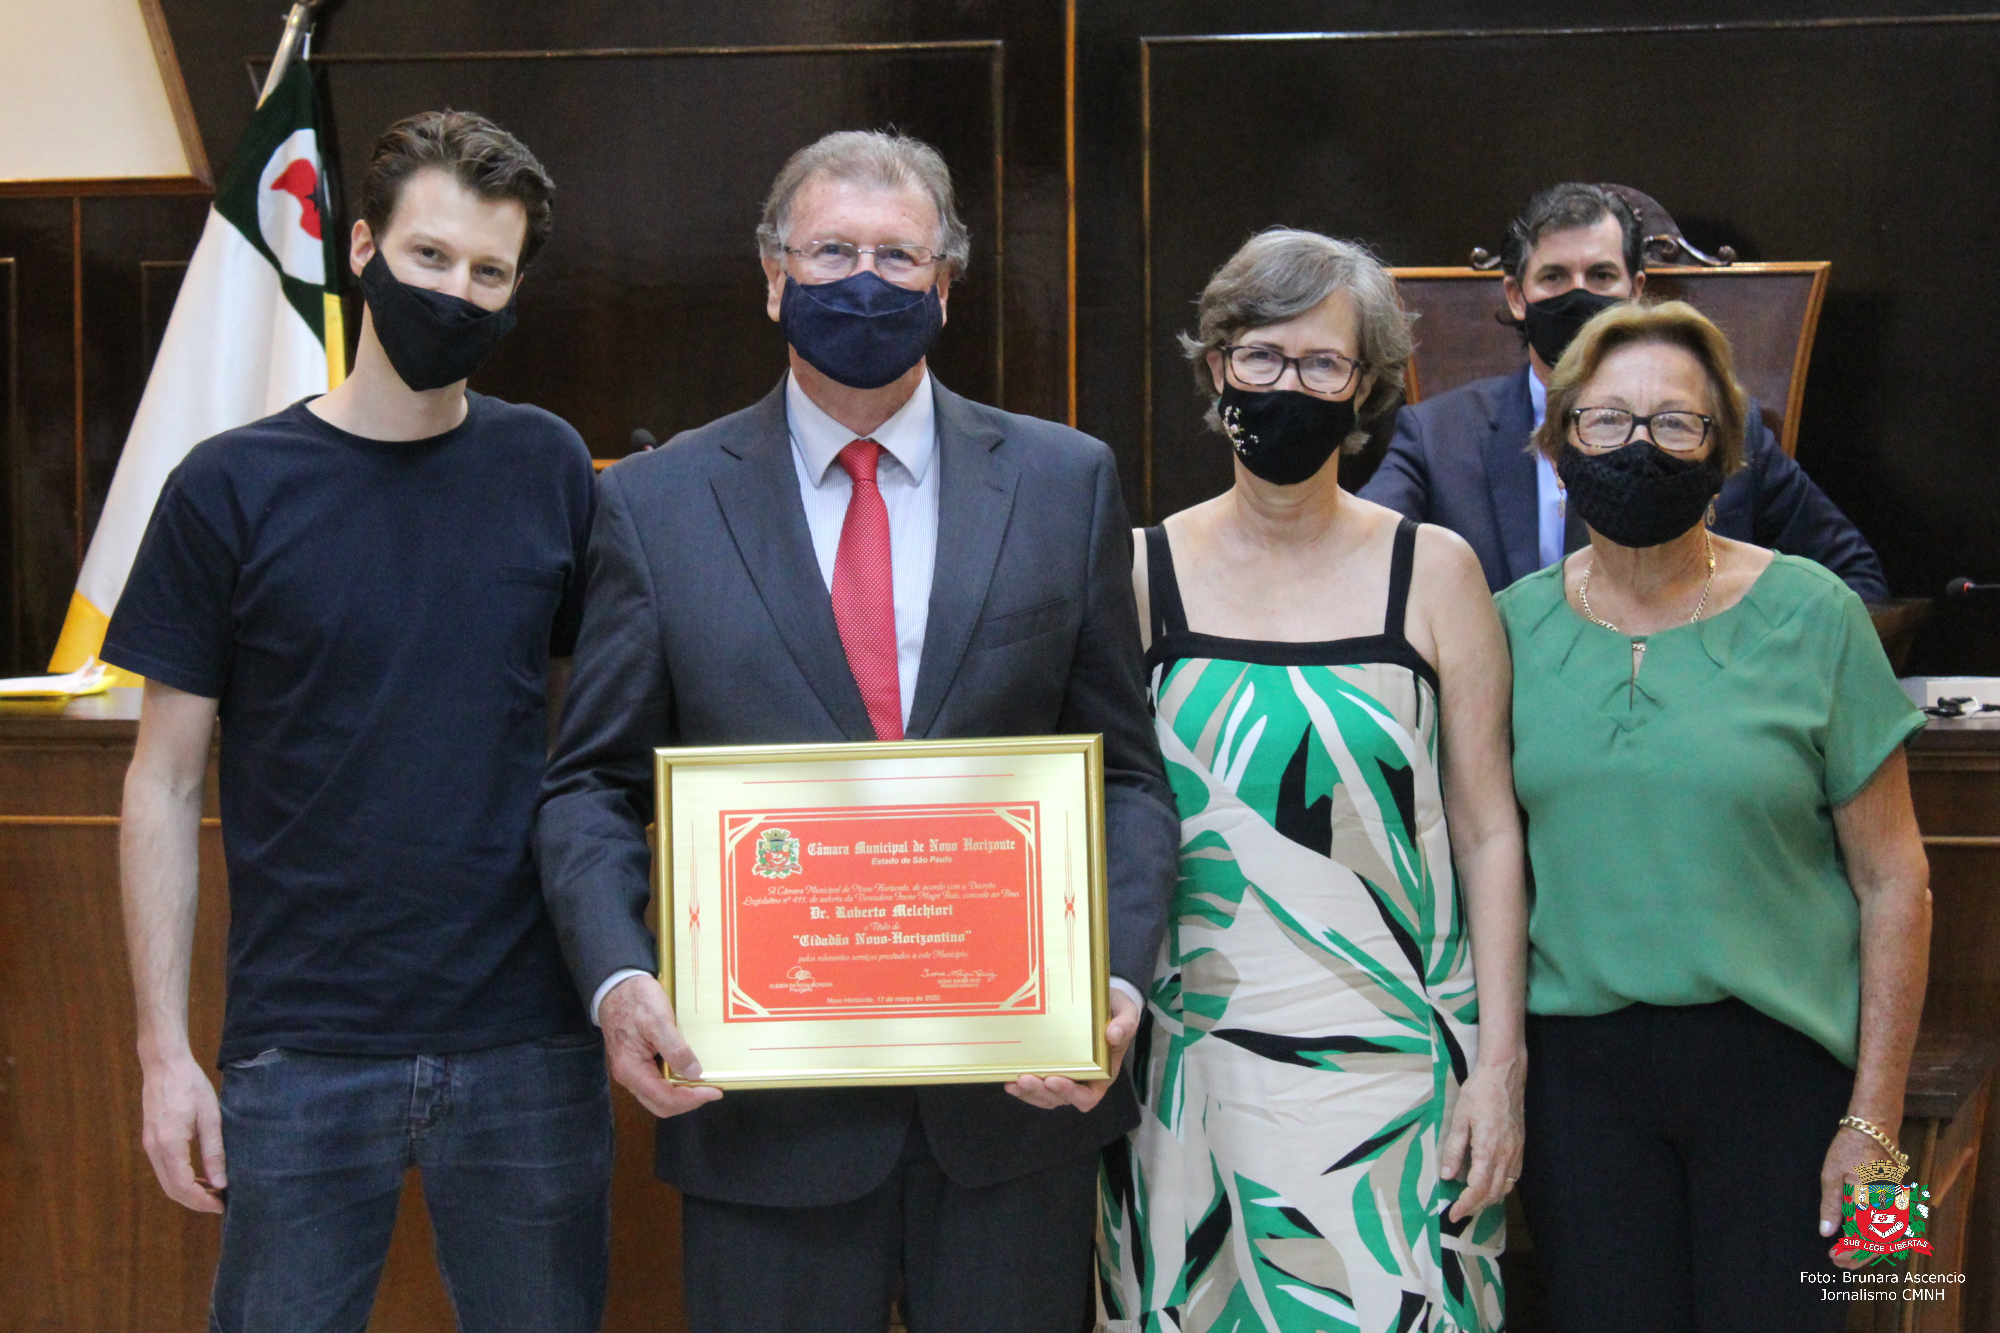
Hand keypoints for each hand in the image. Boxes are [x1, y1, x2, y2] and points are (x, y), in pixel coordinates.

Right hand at [139, 1049, 225, 1213]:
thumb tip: (220, 1183)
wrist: (165, 1064)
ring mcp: (149, 1145)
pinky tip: (200, 1175)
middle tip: (221, 1202)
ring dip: (188, 1191)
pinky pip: (164, 1169)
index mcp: (169, 1145)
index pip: (183, 1187)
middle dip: (196, 1201)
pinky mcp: (151, 1139)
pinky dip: (180, 1178)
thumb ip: (214, 1152)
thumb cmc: (190, 1085)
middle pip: (172, 1190)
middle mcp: (154, 1149)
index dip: (202, 1202)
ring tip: (214, 1191)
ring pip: (166, 1181)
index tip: (222, 1206)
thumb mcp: (211, 1117)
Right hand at [598, 974, 723, 1118]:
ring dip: (682, 1096)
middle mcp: (629, 1077)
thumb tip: (694, 1074)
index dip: (692, 1099)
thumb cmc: (636, 1000)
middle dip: (688, 1102)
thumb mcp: (658, 1020)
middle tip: (712, 1090)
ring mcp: (631, 1072)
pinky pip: (656, 1085)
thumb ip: (675, 1049)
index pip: (664, 1099)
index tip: (715, 1091)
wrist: (616, 986)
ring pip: (658, 1097)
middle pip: (661, 1105)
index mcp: (631, 1069)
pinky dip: (674, 1086)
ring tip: (703, 1084)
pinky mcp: (636, 1064)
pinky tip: (688, 1073)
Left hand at [1006, 988, 1139, 1112]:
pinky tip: (1008, 1079)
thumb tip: (1114, 1034)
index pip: (1087, 1097)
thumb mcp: (1127, 1013)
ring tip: (1013, 1082)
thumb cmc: (1116, 1010)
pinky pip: (1036, 1084)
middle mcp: (1082, 1080)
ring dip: (1028, 1093)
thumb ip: (1126, 1024)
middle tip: (1024, 1078)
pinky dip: (1023, 1086)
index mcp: (1102, 1074)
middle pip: (1060, 1099)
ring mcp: (1065, 1075)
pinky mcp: (1050, 1066)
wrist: (1104, 1000)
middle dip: (1040, 1092)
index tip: (1053, 1080)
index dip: (1070, 1094)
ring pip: (1045, 1096)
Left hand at [1442, 1054, 1524, 1222]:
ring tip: (1471, 1203)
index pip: (1477, 1188)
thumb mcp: (1460, 1118)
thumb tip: (1447, 1175)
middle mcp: (1506, 1155)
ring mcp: (1516, 1152)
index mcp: (1488, 1149)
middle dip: (1475, 1207)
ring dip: (1488, 1200)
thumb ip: (1454, 1148)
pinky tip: (1490, 1185)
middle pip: (1492, 1193)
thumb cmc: (1479, 1092)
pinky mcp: (1520, 1147)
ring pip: (1504, 1187)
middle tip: (1459, 1212)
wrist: (1505, 1075)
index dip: (1465, 1205)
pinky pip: (1513, 1177)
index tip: (1453, 1214)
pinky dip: (1500, 1187)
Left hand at [1822, 1124, 1896, 1268]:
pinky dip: (1879, 1239)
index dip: (1851, 1252)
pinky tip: (1862, 1241)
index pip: (1865, 1237)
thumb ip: (1831, 1205)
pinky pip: (1893, 1227)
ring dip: (1871, 1250)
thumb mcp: (1831, 1175)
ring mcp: (1898, 1202)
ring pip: (1890, 1238)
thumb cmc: (1849, 1148)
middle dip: (1861, 1256)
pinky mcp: (1900, 1200)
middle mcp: (1890, 1205)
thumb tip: (1827, 1233)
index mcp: (1872, 1200)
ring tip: (1849, 1256)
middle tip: (1840, 1263)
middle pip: (1881, 1243)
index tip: (1834, 1257)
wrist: (1875, 1128)